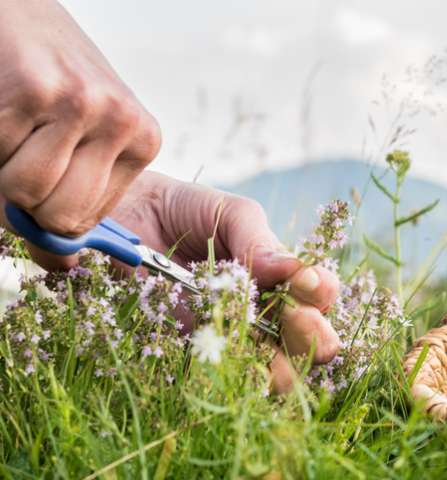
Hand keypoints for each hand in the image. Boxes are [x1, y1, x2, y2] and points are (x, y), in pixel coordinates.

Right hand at [0, 0, 160, 235]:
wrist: (20, 9)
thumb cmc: (51, 80)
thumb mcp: (81, 136)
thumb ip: (74, 197)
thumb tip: (59, 267)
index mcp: (142, 141)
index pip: (87, 221)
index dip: (45, 217)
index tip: (33, 190)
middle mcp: (123, 122)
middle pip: (61, 215)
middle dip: (24, 200)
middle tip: (20, 157)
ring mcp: (83, 103)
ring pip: (25, 191)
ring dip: (1, 170)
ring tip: (14, 129)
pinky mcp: (36, 86)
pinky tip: (3, 105)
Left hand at [112, 171, 340, 392]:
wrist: (131, 219)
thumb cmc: (188, 210)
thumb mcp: (231, 214)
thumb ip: (259, 240)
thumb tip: (292, 269)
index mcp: (284, 278)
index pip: (322, 298)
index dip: (321, 295)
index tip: (304, 281)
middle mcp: (269, 313)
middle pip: (313, 345)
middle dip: (313, 335)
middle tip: (292, 314)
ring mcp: (236, 337)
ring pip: (280, 373)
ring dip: (280, 364)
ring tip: (257, 337)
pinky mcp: (199, 353)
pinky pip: (227, 378)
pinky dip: (233, 374)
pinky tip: (222, 354)